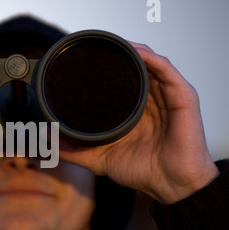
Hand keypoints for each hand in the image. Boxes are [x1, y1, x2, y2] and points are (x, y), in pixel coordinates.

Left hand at [58, 43, 218, 204]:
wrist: (169, 184)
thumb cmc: (142, 171)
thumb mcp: (99, 158)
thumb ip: (73, 150)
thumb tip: (47, 138)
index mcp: (132, 110)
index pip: (117, 79)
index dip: (102, 67)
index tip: (82, 59)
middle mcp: (149, 99)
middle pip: (133, 66)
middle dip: (115, 54)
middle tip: (93, 48)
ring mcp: (166, 96)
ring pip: (149, 62)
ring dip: (131, 50)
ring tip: (112, 44)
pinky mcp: (182, 97)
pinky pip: (167, 70)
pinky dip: (151, 58)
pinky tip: (136, 53)